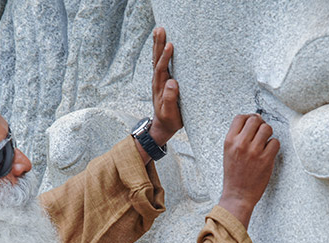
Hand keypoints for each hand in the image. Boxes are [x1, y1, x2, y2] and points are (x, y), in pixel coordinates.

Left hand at [149, 27, 182, 145]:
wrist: (163, 126)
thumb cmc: (169, 120)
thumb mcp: (170, 113)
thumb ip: (170, 99)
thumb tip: (172, 83)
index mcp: (159, 87)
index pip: (161, 69)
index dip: (165, 57)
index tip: (170, 45)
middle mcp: (158, 81)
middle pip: (157, 60)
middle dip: (158, 44)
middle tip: (160, 29)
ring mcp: (160, 80)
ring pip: (158, 59)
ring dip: (158, 44)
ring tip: (159, 30)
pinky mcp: (164, 80)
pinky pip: (161, 63)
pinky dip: (161, 51)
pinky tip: (163, 43)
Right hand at [218, 114, 279, 227]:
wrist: (237, 195)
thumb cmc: (234, 175)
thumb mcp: (228, 153)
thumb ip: (238, 137)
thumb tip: (253, 120)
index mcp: (229, 141)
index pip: (240, 118)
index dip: (248, 118)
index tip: (252, 123)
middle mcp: (241, 144)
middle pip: (255, 120)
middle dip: (260, 124)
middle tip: (261, 133)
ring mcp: (254, 151)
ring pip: (267, 129)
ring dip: (268, 134)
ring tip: (264, 143)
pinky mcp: (266, 159)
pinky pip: (275, 142)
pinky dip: (273, 146)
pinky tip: (268, 153)